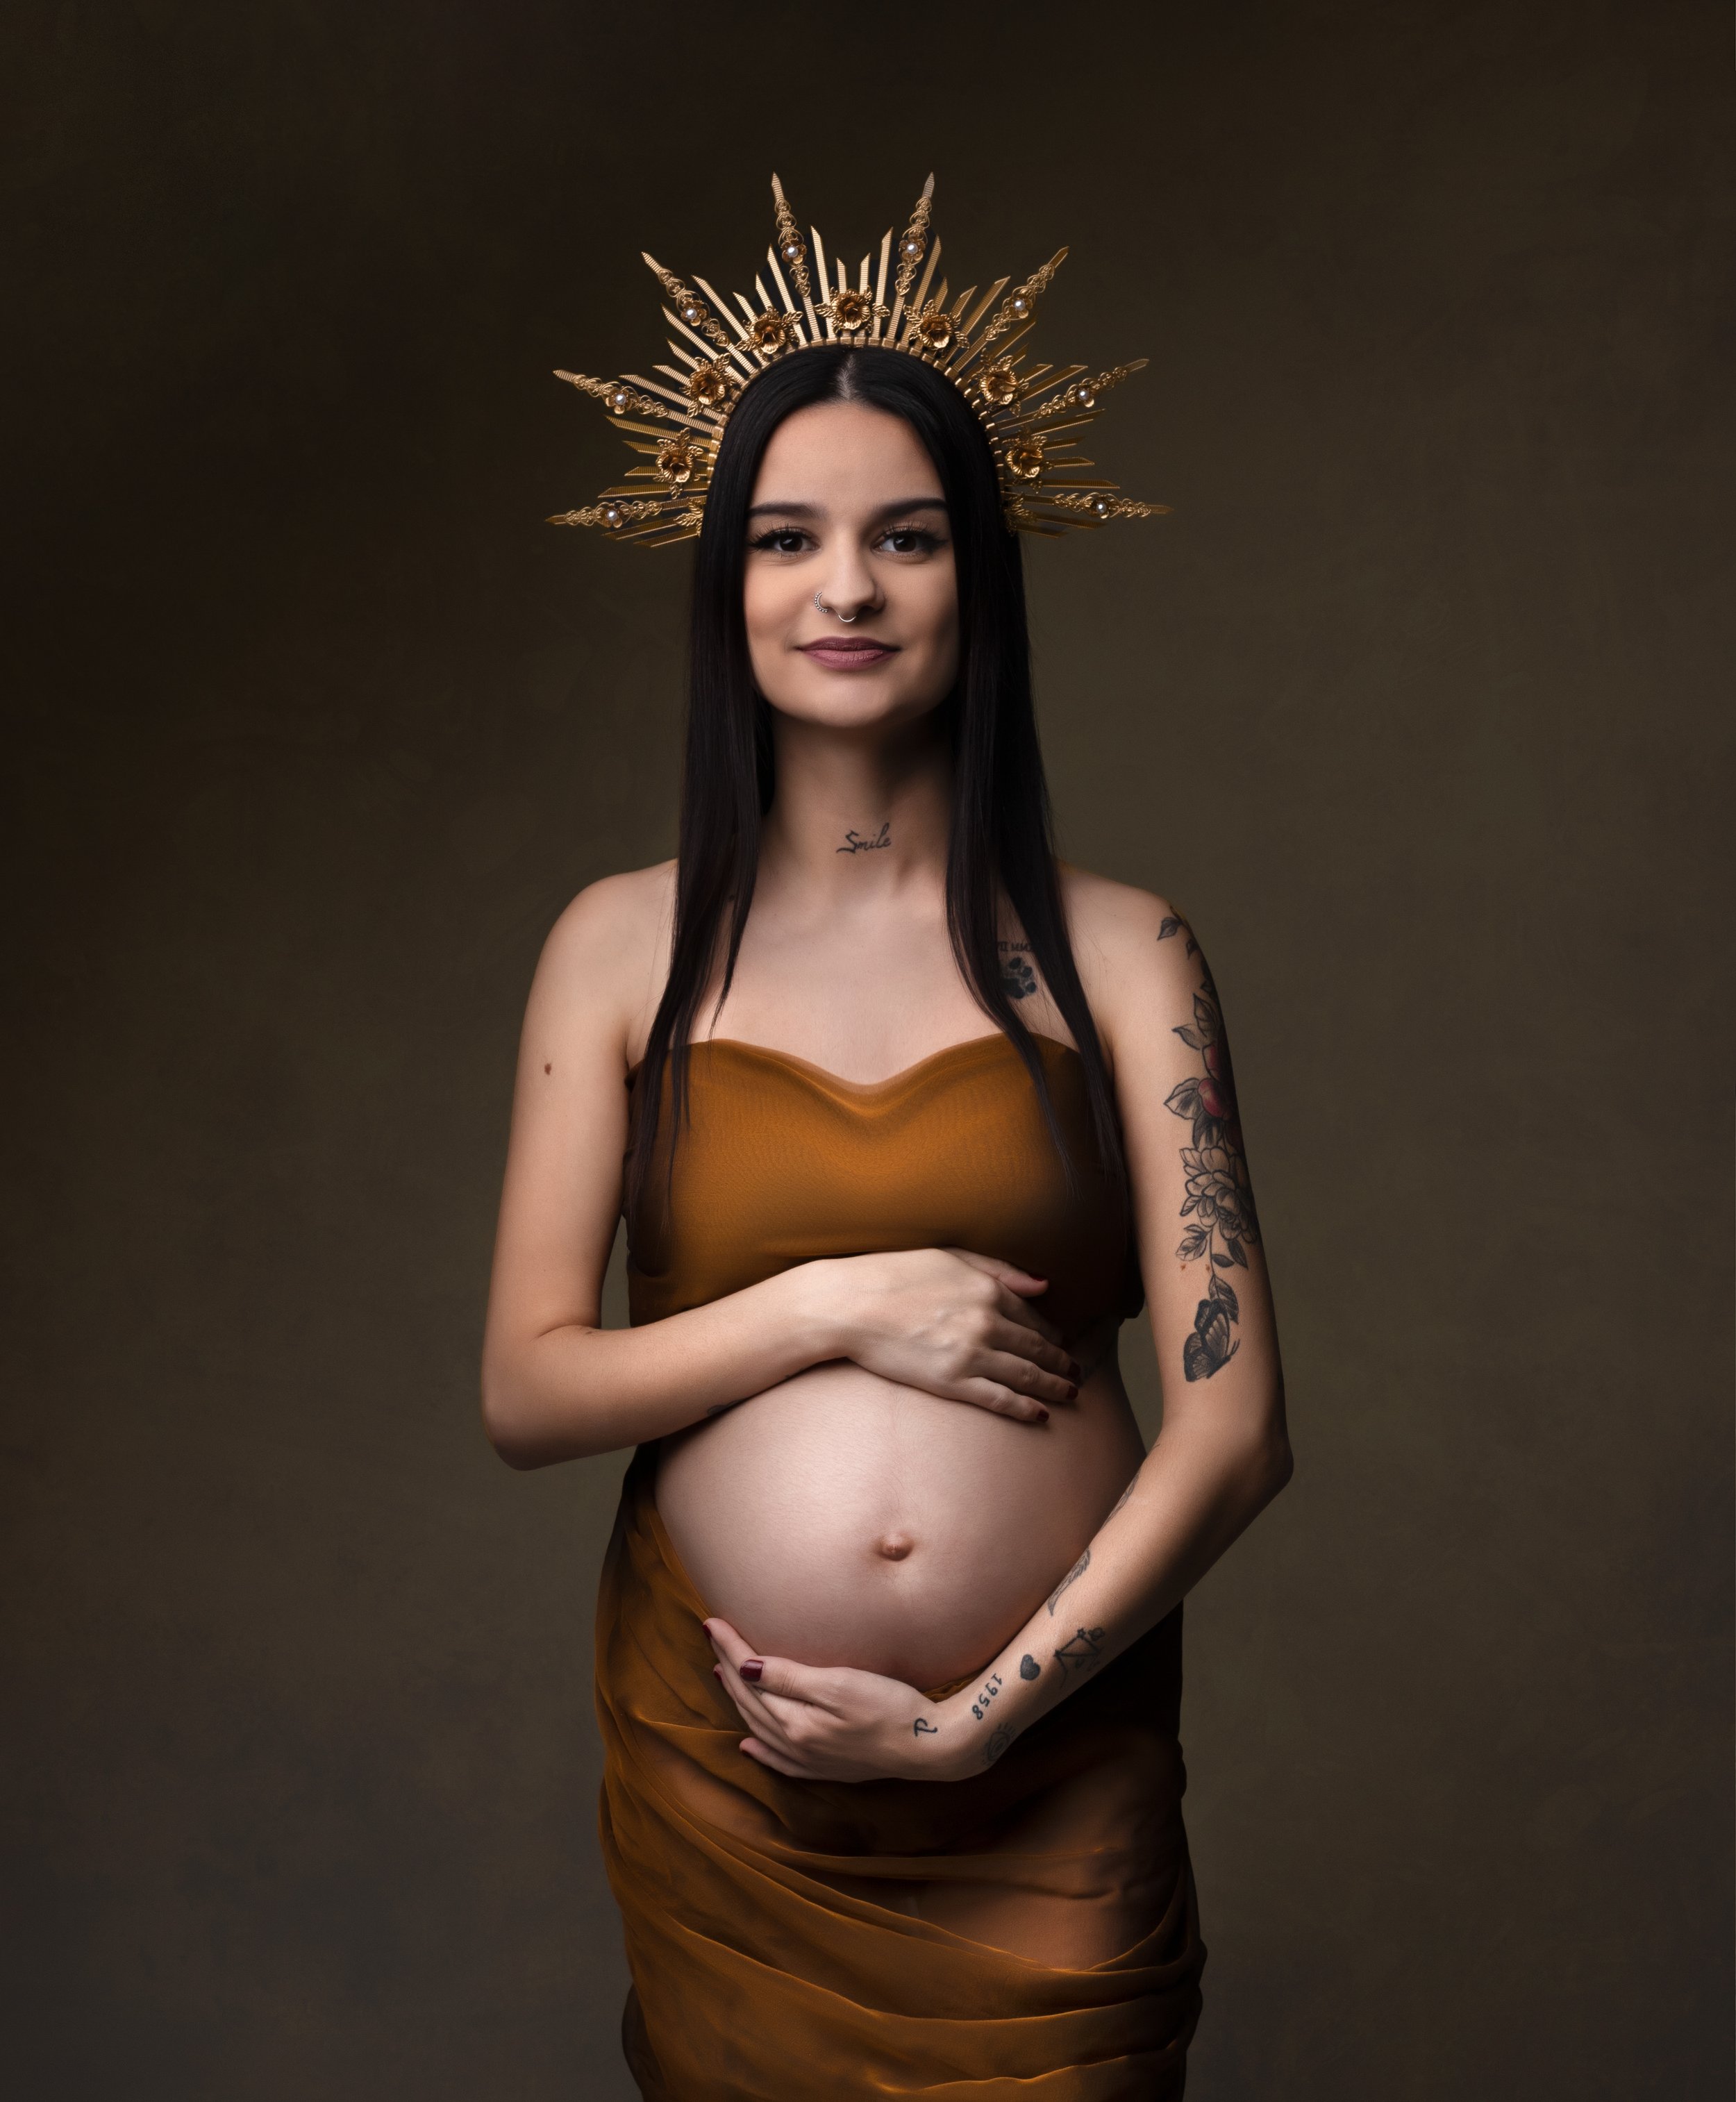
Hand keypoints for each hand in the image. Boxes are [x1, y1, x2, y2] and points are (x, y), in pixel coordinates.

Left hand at [704, 1618, 966, 1781]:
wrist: (931, 1746)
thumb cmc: (890, 1708)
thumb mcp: (839, 1685)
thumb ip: (789, 1679)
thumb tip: (744, 1669)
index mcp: (795, 1722)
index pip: (751, 1678)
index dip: (730, 1648)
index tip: (711, 1622)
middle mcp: (795, 1744)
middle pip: (750, 1702)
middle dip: (729, 1668)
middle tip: (712, 1638)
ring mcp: (811, 1760)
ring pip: (760, 1727)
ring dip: (740, 1701)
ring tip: (724, 1676)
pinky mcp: (828, 1768)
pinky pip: (779, 1760)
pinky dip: (760, 1751)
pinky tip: (749, 1746)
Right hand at [814, 1247, 1080, 1423]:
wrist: (852, 1304)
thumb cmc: (894, 1274)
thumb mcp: (950, 1256)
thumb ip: (999, 1269)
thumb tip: (1043, 1284)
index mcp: (988, 1289)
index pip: (1033, 1315)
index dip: (1052, 1333)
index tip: (1062, 1343)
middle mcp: (987, 1322)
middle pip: (1038, 1348)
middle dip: (1062, 1362)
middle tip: (1076, 1373)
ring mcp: (972, 1354)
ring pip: (1027, 1375)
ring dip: (1054, 1386)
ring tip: (1069, 1393)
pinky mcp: (953, 1382)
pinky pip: (1000, 1399)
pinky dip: (1025, 1408)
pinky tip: (1040, 1414)